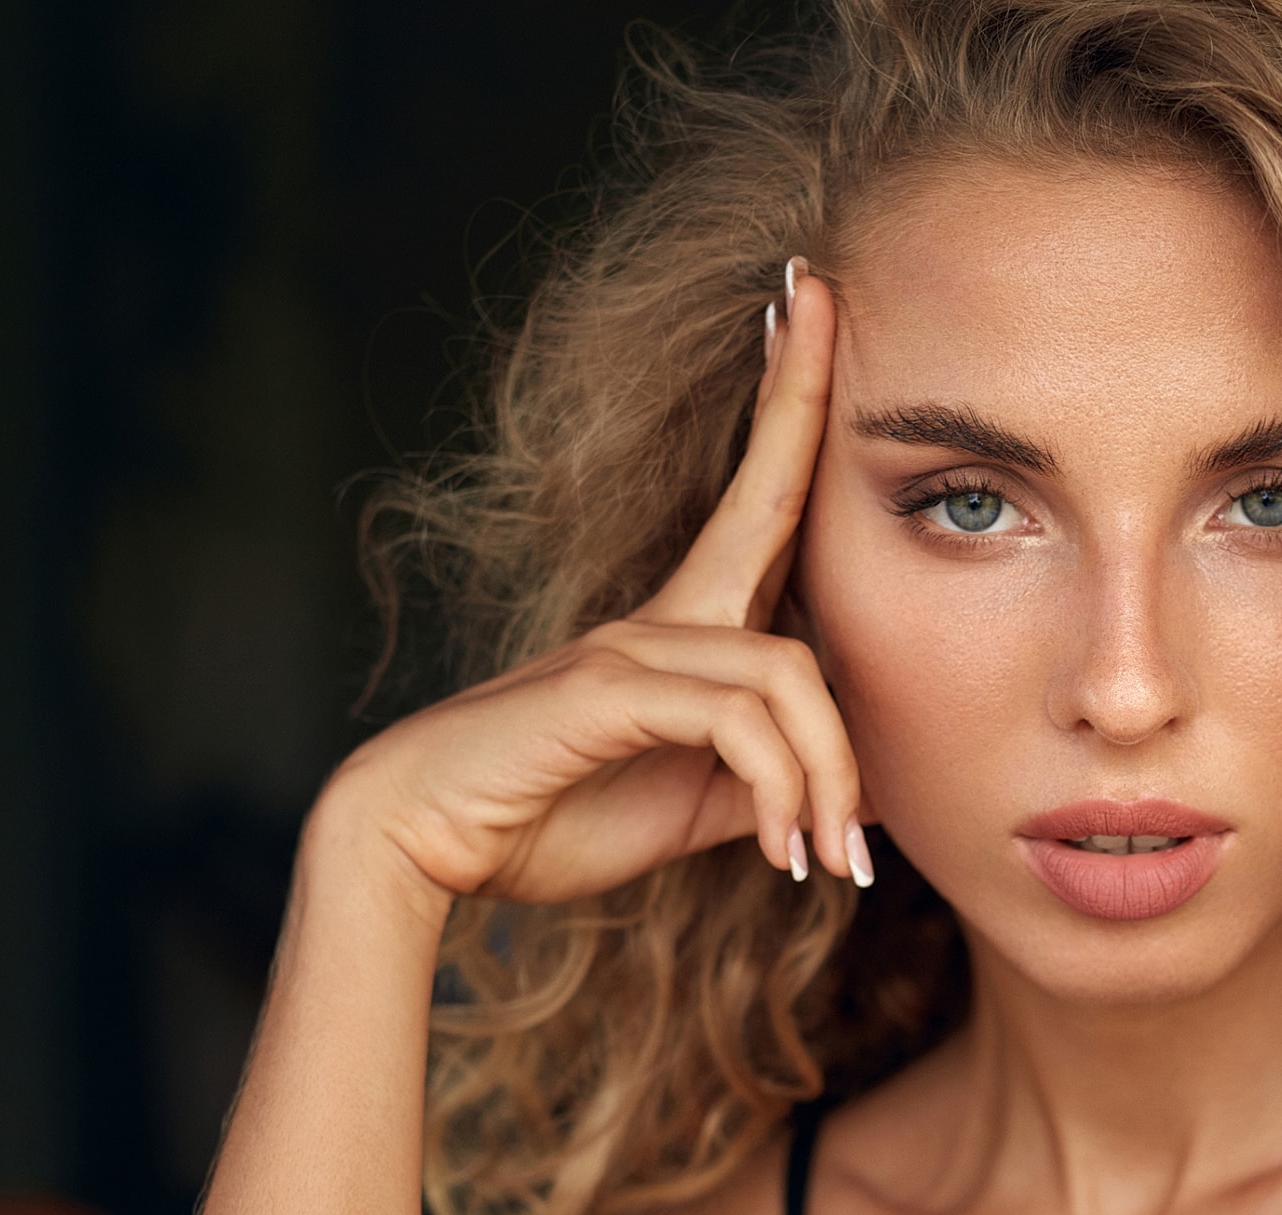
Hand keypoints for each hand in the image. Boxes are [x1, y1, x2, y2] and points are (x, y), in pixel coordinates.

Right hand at [321, 259, 866, 904]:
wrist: (425, 846)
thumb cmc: (549, 817)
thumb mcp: (687, 805)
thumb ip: (762, 781)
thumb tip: (856, 794)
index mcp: (680, 630)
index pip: (757, 494)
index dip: (787, 396)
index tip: (806, 299)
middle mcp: (658, 615)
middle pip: (773, 507)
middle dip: (802, 395)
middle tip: (824, 288)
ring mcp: (630, 643)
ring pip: (788, 672)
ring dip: (827, 775)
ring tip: (831, 859)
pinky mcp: (606, 686)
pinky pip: (738, 720)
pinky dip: (778, 791)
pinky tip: (782, 852)